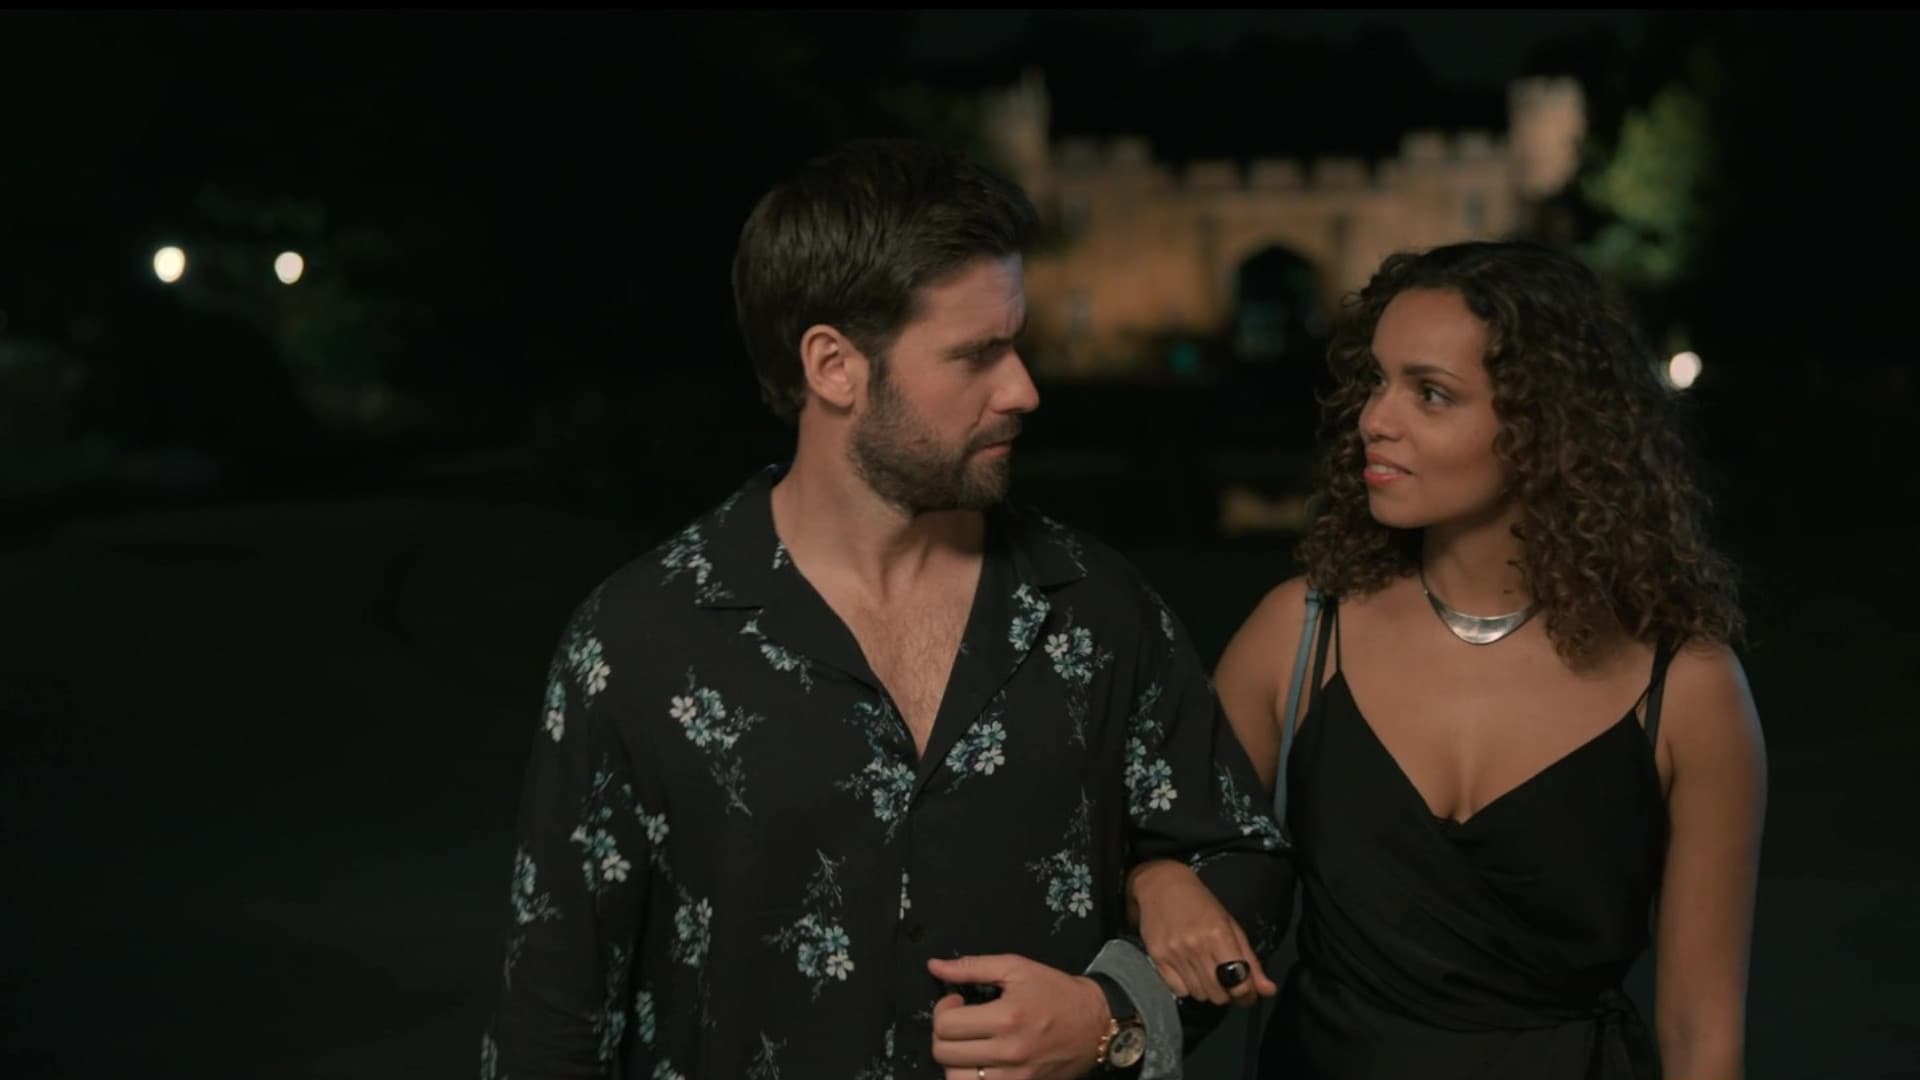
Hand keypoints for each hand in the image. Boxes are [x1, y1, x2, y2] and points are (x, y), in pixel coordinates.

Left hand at [927, 954, 1110, 1079]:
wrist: (1095, 1023)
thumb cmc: (1055, 991)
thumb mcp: (1016, 968)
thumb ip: (971, 967)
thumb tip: (934, 967)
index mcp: (1007, 1017)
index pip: (946, 1025)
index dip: (942, 1009)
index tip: (957, 1002)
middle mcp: (1009, 1051)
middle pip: (944, 1053)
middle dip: (943, 1034)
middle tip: (960, 1022)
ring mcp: (1015, 1077)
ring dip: (953, 1061)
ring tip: (966, 1045)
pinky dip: (969, 1078)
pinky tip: (977, 1063)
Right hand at [1128, 859, 1275, 1005]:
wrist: (1162, 886)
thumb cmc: (1201, 903)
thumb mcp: (1232, 926)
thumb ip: (1251, 961)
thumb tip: (1269, 990)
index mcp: (1219, 936)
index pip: (1238, 984)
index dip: (1246, 994)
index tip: (1246, 992)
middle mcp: (1196, 947)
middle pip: (1218, 995)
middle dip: (1226, 992)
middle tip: (1225, 980)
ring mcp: (1174, 954)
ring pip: (1199, 995)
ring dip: (1207, 990)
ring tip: (1205, 972)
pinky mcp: (1157, 958)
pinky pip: (1178, 990)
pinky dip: (1187, 987)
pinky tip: (1188, 972)